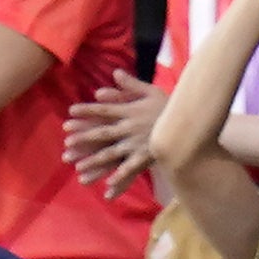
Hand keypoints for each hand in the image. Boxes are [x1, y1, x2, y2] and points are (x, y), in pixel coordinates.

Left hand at [62, 67, 160, 193]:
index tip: (70, 112)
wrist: (191, 120)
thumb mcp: (151, 90)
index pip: (103, 110)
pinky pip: (131, 167)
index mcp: (129, 111)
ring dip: (95, 162)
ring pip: (112, 153)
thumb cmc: (171, 105)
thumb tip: (115, 73)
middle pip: (102, 133)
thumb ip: (131, 84)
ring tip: (79, 170)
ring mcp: (137, 143)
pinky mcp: (148, 155)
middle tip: (67, 145)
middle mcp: (129, 128)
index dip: (86, 111)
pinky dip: (120, 176)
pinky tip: (108, 185)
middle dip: (84, 138)